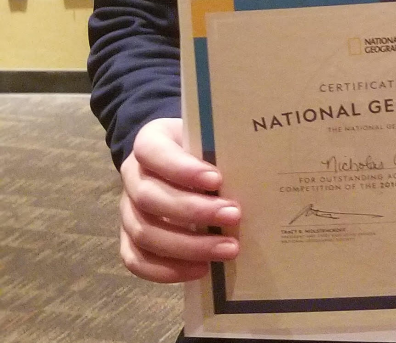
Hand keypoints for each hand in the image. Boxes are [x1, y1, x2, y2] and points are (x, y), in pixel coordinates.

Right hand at [119, 117, 240, 282]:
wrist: (177, 160)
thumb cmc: (199, 148)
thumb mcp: (207, 137)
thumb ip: (219, 149)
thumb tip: (256, 170)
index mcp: (149, 140)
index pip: (154, 152)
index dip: (182, 169)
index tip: (217, 180)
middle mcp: (132, 176)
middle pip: (150, 198)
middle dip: (194, 211)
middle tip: (233, 216)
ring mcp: (127, 210)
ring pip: (144, 233)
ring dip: (188, 246)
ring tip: (227, 249)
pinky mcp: (128, 239)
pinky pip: (137, 260)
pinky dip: (169, 270)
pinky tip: (202, 269)